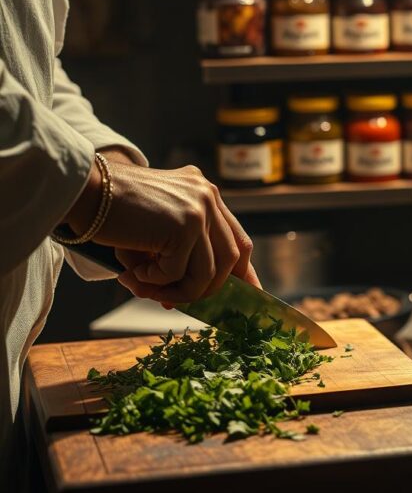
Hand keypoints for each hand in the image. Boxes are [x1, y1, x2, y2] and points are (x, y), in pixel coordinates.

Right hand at [65, 162, 260, 303]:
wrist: (81, 190)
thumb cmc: (113, 214)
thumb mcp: (156, 232)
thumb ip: (179, 257)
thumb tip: (189, 299)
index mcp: (205, 194)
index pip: (237, 239)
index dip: (243, 272)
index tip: (247, 296)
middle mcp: (208, 197)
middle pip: (231, 259)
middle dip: (207, 290)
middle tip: (172, 302)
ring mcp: (200, 209)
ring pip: (208, 272)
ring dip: (177, 291)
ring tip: (143, 288)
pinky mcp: (184, 224)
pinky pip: (177, 272)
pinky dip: (153, 281)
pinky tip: (131, 269)